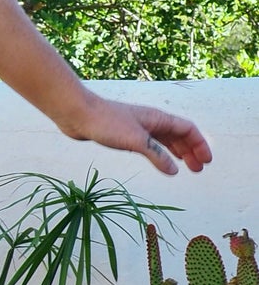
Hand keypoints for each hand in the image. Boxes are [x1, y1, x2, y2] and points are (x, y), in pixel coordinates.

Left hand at [65, 94, 212, 176]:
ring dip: (177, 153)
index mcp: (158, 118)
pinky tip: (159, 161)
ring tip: (185, 167)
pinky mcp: (125, 134)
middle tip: (198, 170)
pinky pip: (150, 144)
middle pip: (179, 135)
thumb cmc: (107, 123)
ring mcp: (138, 127)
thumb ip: (157, 155)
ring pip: (165, 140)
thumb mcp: (136, 141)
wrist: (78, 114)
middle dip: (191, 151)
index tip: (206, 161)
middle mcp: (151, 121)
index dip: (200, 144)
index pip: (188, 129)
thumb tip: (174, 170)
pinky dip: (160, 153)